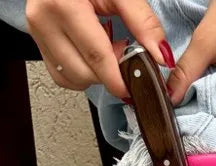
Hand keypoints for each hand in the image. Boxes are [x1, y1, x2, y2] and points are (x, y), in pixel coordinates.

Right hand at [25, 0, 173, 98]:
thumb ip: (142, 22)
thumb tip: (161, 56)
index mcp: (63, 5)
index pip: (96, 56)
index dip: (118, 78)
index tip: (136, 89)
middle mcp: (43, 21)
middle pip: (84, 73)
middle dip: (109, 74)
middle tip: (122, 52)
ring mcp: (37, 33)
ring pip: (71, 78)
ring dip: (95, 75)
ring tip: (106, 49)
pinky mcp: (38, 42)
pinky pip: (62, 75)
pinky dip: (82, 73)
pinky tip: (91, 54)